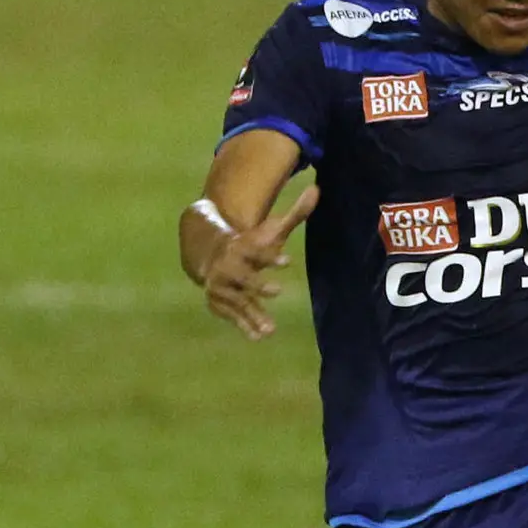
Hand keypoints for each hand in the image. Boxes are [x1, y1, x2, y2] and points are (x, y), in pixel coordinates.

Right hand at [199, 184, 317, 340]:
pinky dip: (243, 326)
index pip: (256, 251)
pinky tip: (258, 337)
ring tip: (271, 330)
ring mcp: (221, 285)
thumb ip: (295, 214)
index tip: (288, 262)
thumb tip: (317, 190)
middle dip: (258, 284)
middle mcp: (229, 266)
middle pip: (244, 277)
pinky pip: (231, 315)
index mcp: (242, 246)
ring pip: (238, 301)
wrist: (210, 253)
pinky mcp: (218, 301)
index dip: (270, 256)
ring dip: (253, 314)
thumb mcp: (270, 229)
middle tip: (277, 291)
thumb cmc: (249, 242)